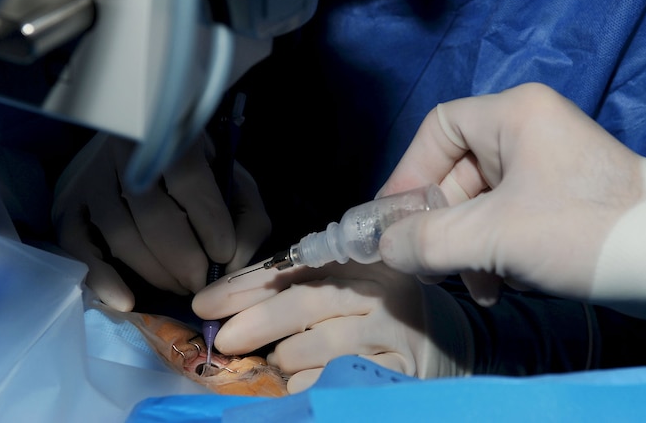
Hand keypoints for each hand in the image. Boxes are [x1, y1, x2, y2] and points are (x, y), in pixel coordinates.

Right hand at [52, 132, 270, 310]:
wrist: (148, 146)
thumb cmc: (201, 172)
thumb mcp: (234, 182)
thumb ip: (247, 219)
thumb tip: (234, 264)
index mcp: (171, 137)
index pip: (190, 181)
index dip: (210, 224)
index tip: (224, 254)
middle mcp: (124, 152)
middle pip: (154, 217)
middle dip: (185, 260)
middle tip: (203, 282)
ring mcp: (91, 179)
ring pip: (121, 236)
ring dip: (156, 273)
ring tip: (182, 286)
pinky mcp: (68, 205)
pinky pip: (78, 248)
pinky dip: (102, 279)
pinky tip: (127, 301)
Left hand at [192, 261, 471, 392]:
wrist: (442, 342)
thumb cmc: (375, 312)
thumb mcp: (341, 287)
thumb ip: (294, 288)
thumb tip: (221, 306)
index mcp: (360, 260)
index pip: (293, 270)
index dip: (244, 286)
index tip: (203, 304)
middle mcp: (379, 290)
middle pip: (305, 303)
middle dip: (256, 322)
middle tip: (223, 340)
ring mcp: (392, 331)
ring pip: (319, 345)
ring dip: (285, 359)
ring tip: (276, 364)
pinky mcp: (399, 369)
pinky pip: (338, 380)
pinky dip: (309, 385)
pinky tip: (300, 384)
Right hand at [375, 83, 645, 334]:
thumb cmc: (583, 230)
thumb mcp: (496, 237)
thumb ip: (429, 240)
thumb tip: (384, 246)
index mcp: (514, 114)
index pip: (437, 129)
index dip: (408, 175)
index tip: (392, 222)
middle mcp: (529, 128)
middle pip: (457, 171)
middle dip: (442, 223)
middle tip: (430, 265)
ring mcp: (547, 163)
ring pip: (481, 200)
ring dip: (468, 245)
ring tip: (475, 283)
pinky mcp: (561, 196)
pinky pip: (507, 215)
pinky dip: (495, 249)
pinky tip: (500, 286)